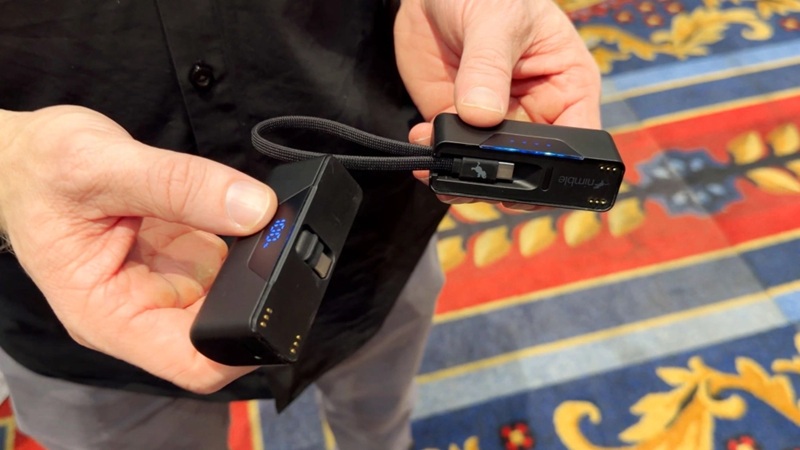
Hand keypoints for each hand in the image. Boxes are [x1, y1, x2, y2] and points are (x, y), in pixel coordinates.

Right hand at [0, 106, 276, 393]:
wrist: (25, 157)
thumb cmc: (39, 170)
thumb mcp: (99, 166)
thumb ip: (178, 185)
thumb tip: (256, 210)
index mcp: (109, 315)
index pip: (192, 364)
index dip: (244, 346)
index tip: (277, 301)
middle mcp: (141, 308)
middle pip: (222, 327)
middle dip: (255, 290)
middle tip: (270, 238)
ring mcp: (165, 283)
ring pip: (234, 289)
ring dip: (253, 257)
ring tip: (244, 211)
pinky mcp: (179, 257)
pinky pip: (230, 255)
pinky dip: (245, 234)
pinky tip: (233, 205)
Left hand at [394, 0, 601, 208]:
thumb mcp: (497, 23)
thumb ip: (489, 68)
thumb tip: (482, 116)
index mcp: (567, 88)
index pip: (577, 142)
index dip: (558, 167)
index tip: (525, 176)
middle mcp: (536, 113)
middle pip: (530, 166)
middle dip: (502, 177)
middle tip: (472, 172)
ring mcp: (495, 123)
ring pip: (488, 169)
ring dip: (462, 175)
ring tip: (438, 163)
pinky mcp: (458, 124)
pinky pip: (451, 154)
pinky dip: (435, 158)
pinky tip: (422, 141)